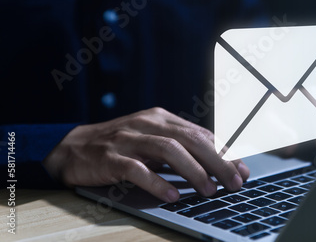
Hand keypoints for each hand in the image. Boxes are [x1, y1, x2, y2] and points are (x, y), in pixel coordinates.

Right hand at [42, 108, 249, 202]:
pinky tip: (172, 196)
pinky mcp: (110, 157)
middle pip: (190, 139)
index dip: (225, 152)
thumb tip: (217, 164)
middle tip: (234, 182)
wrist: (73, 147)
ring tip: (209, 190)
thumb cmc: (122, 146)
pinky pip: (137, 170)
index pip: (201, 133)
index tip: (243, 170)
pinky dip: (157, 183)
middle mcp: (148, 124)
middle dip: (218, 161)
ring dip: (193, 171)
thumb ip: (181, 149)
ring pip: (168, 150)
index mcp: (162, 118)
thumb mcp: (153, 140)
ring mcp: (129, 139)